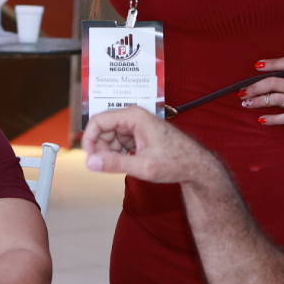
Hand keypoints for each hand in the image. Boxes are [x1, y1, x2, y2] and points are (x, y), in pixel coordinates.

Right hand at [83, 106, 211, 182]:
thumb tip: (90, 163)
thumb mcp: (143, 167)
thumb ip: (115, 164)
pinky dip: (117, 153)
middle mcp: (134, 117)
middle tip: (105, 167)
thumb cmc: (175, 162)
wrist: (195, 166)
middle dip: (100, 148)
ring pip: (109, 136)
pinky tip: (128, 163)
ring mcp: (136, 125)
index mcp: (134, 117)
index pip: (98, 121)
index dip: (88, 139)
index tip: (89, 159)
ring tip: (122, 166)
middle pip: (102, 128)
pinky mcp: (138, 134)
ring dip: (109, 152)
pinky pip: (118, 141)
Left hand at [238, 57, 283, 126]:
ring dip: (258, 101)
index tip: (256, 66)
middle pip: (275, 82)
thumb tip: (266, 79)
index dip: (272, 63)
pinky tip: (260, 119)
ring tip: (246, 104)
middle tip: (243, 93)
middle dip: (255, 87)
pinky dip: (271, 119)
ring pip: (275, 99)